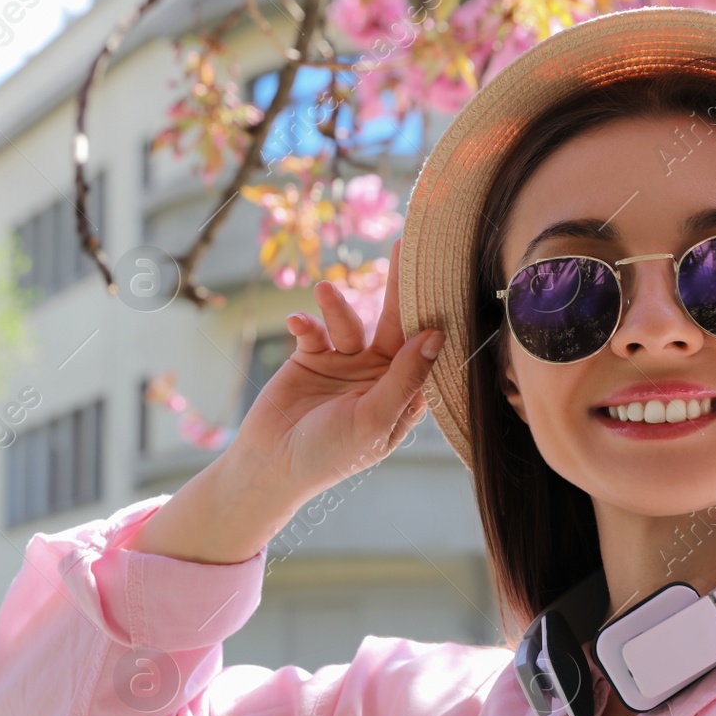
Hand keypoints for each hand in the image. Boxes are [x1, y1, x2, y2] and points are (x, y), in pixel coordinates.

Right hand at [223, 237, 445, 502]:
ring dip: (338, 307)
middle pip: (394, 326)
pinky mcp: (311, 358)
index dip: (434, 318)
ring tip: (326, 290)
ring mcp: (344, 365)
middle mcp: (378, 376)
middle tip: (402, 250)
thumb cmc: (329, 454)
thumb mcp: (373, 418)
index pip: (425, 350)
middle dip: (397, 291)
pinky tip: (298, 322)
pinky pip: (314, 330)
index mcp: (402, 395)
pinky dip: (307, 322)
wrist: (270, 465)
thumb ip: (405, 377)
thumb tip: (435, 336)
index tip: (445, 281)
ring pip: (350, 324)